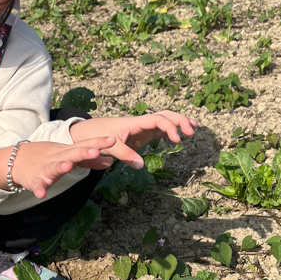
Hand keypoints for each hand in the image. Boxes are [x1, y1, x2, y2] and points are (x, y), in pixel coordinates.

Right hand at [0, 137, 116, 199]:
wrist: (18, 160)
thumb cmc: (50, 157)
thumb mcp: (70, 156)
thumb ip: (90, 160)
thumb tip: (110, 162)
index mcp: (69, 152)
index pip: (86, 145)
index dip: (99, 143)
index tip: (113, 140)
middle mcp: (59, 157)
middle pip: (73, 153)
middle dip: (84, 152)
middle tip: (95, 151)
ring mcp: (46, 168)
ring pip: (55, 167)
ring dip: (61, 167)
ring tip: (68, 166)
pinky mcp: (35, 179)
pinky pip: (37, 185)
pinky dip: (39, 189)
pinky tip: (41, 194)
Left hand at [70, 111, 196, 162]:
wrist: (87, 134)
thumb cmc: (96, 137)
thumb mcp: (109, 147)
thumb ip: (125, 154)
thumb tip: (141, 165)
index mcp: (134, 123)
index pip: (157, 119)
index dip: (169, 126)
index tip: (177, 139)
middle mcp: (140, 123)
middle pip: (165, 115)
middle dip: (180, 119)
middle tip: (192, 130)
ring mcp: (142, 128)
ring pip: (164, 120)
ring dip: (178, 122)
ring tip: (192, 129)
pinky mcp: (141, 135)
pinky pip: (158, 130)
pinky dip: (170, 131)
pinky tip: (178, 137)